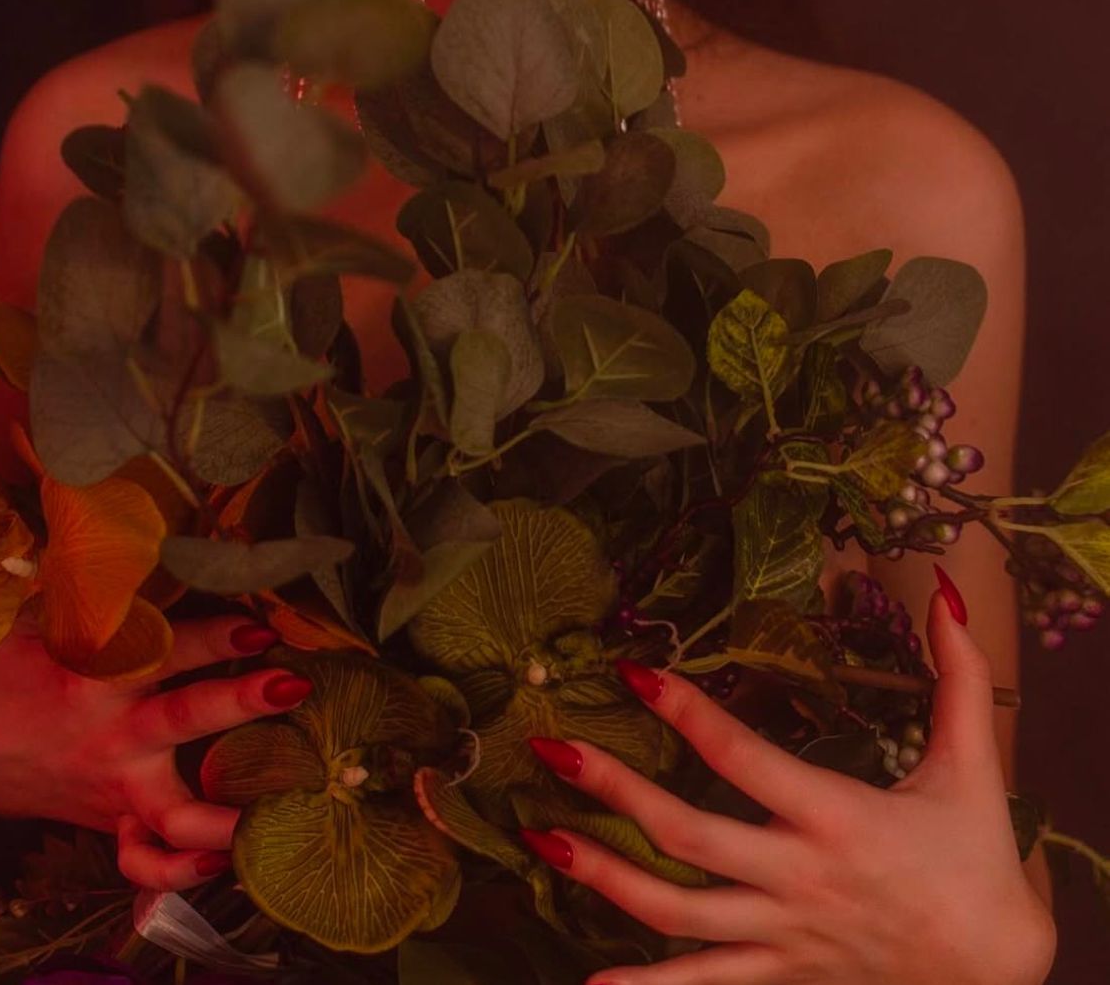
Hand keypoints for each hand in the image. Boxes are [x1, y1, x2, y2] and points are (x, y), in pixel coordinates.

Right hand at [0, 615, 310, 891]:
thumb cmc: (19, 668)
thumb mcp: (39, 619)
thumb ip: (85, 586)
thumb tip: (122, 526)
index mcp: (96, 677)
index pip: (163, 649)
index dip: (212, 636)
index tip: (259, 627)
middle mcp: (115, 734)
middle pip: (185, 718)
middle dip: (239, 701)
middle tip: (293, 685)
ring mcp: (119, 785)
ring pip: (175, 811)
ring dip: (225, 814)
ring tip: (279, 809)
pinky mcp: (116, 820)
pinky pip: (145, 860)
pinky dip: (180, 871)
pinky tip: (224, 864)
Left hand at [521, 588, 1056, 984]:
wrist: (998, 973)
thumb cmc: (977, 858)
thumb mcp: (975, 764)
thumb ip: (963, 677)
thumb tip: (947, 593)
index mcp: (838, 817)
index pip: (744, 758)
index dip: (688, 713)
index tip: (634, 672)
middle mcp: (800, 879)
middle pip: (691, 836)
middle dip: (617, 792)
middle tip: (551, 749)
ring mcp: (785, 934)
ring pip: (679, 914)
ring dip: (605, 878)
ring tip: (541, 839)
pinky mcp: (782, 973)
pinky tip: (590, 981)